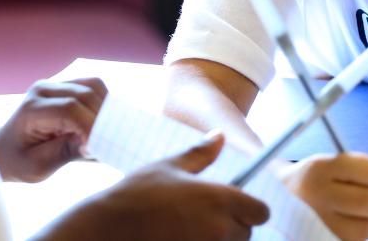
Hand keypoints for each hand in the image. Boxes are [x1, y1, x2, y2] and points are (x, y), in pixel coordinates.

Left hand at [0, 77, 106, 182]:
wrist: (4, 149)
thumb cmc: (18, 161)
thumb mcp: (37, 167)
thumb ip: (65, 153)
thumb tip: (93, 145)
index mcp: (32, 109)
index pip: (70, 110)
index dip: (90, 127)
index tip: (99, 148)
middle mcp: (44, 90)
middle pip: (86, 95)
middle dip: (102, 119)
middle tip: (111, 143)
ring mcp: (55, 84)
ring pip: (94, 86)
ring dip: (106, 108)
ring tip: (109, 133)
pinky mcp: (66, 86)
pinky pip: (93, 87)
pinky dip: (104, 103)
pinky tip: (103, 123)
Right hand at [42, 131, 269, 240]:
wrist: (107, 229)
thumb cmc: (136, 195)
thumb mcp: (168, 167)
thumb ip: (200, 154)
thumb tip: (220, 137)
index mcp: (219, 199)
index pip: (261, 211)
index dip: (251, 208)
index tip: (236, 206)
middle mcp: (219, 229)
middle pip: (247, 232)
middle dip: (233, 226)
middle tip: (204, 218)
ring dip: (220, 240)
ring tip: (191, 229)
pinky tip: (182, 238)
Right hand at [280, 153, 367, 239]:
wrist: (274, 201)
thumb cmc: (315, 179)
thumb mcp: (338, 163)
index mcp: (318, 168)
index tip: (362, 177)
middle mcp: (316, 197)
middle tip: (362, 198)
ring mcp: (318, 224)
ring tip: (351, 212)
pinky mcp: (324, 240)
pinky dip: (359, 233)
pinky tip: (345, 224)